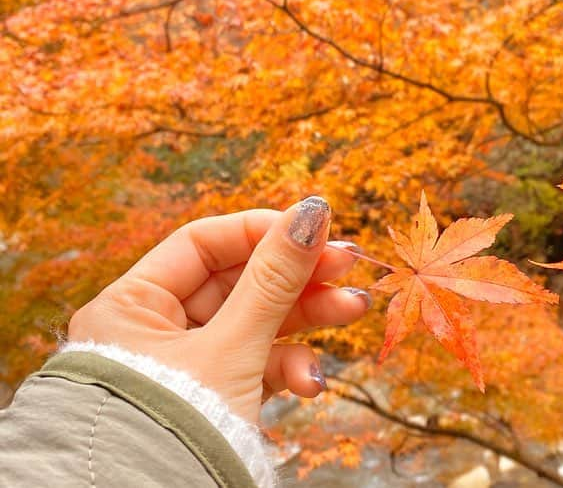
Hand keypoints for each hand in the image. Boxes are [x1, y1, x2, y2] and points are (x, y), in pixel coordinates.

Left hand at [67, 197, 370, 421]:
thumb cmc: (178, 424)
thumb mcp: (232, 345)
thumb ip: (275, 279)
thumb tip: (313, 211)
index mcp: (132, 305)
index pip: (203, 244)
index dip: (261, 232)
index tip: (313, 230)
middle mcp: (154, 329)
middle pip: (239, 281)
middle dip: (299, 277)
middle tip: (349, 263)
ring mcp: (187, 364)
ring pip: (256, 322)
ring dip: (307, 317)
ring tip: (355, 309)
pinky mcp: (215, 395)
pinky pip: (256, 364)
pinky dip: (288, 367)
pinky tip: (312, 382)